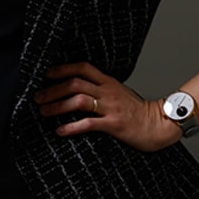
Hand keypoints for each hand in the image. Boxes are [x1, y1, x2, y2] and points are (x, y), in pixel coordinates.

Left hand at [35, 62, 182, 152]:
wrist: (160, 124)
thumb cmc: (138, 112)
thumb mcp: (120, 93)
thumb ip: (102, 90)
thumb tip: (79, 91)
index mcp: (109, 82)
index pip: (83, 67)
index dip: (63, 69)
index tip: (47, 74)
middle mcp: (108, 91)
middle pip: (75, 83)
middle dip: (53, 89)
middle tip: (38, 97)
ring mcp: (111, 107)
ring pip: (78, 100)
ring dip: (57, 106)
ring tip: (44, 112)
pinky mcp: (114, 124)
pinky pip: (88, 123)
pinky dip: (71, 127)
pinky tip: (60, 131)